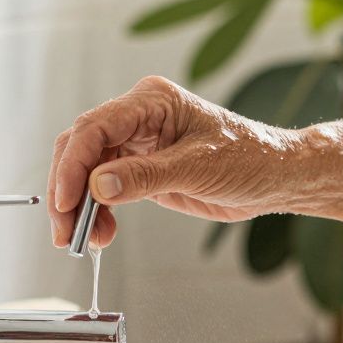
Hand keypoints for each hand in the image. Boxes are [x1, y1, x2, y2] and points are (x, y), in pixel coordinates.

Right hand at [46, 76, 302, 247]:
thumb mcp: (198, 169)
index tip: (67, 202)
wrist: (275, 177)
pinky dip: (98, 211)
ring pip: (88, 171)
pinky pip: (106, 187)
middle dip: (69, 191)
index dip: (74, 165)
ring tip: (86, 240)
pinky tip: (102, 232)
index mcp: (152, 101)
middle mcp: (139, 117)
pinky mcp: (142, 168)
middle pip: (82, 148)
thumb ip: (146, 176)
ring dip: (81, 207)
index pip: (95, 128)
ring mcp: (138, 143)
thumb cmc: (250, 159)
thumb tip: (99, 186)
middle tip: (66, 231)